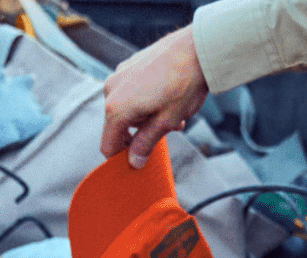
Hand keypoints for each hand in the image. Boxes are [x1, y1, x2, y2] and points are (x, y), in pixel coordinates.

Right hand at [100, 27, 208, 168]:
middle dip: (138, 134)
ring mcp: (119, 75)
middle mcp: (111, 90)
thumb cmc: (184, 84)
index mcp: (116, 108)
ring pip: (125, 108)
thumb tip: (134, 161)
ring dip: (144, 116)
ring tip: (171, 113)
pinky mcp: (129, 65)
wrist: (198, 47)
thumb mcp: (166, 121)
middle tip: (166, 131)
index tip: (139, 160)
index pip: (108, 145)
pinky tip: (166, 97)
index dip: (122, 157)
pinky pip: (130, 92)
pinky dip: (144, 100)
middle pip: (117, 126)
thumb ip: (145, 144)